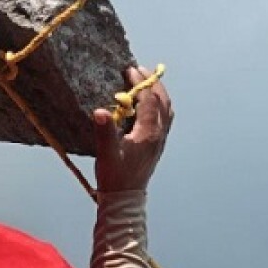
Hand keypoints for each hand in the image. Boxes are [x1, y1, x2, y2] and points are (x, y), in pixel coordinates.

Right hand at [93, 66, 172, 193]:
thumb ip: (104, 132)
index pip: (149, 100)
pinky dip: (158, 105)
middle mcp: (158, 134)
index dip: (140, 83)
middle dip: (152, 83)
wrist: (126, 197)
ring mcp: (160, 139)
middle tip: (138, 70)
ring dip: (158, 93)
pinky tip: (148, 105)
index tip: (129, 70)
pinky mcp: (156, 144)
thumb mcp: (106, 154)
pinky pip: (164, 118)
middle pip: (163, 101)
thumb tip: (100, 111)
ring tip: (145, 82)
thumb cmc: (115, 177)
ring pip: (166, 109)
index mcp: (148, 133)